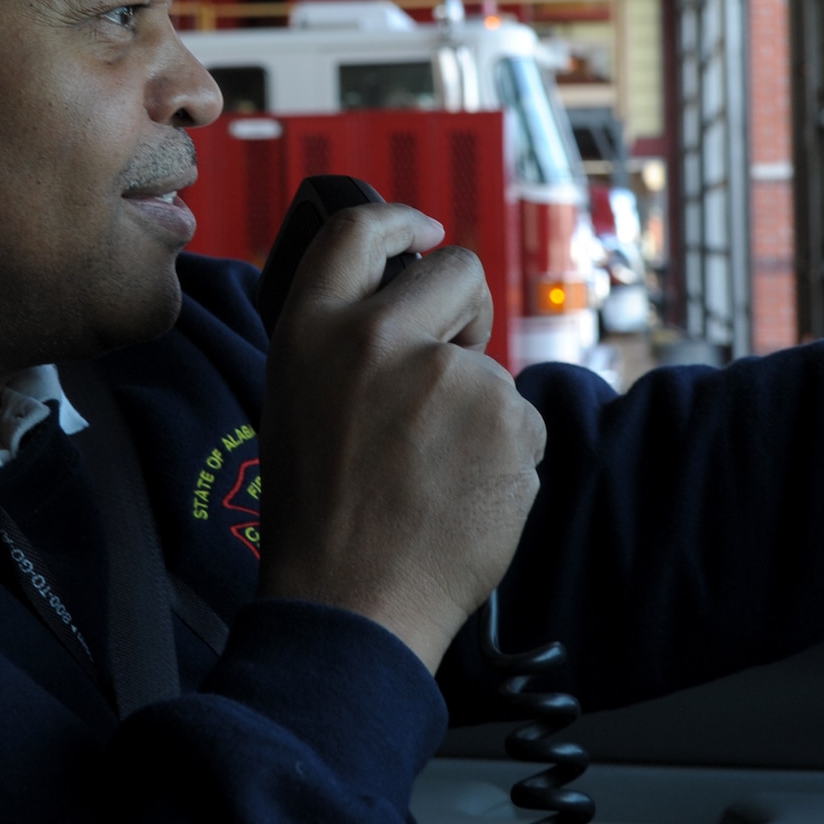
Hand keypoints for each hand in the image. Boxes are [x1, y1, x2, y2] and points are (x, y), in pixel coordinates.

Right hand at [253, 203, 546, 672]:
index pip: (357, 232)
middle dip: (468, 311)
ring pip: (495, 369)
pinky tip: (463, 498)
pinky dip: (506, 459)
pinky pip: (523, 424)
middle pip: (457, 270)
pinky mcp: (507, 420)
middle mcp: (379, 336)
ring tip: (433, 476)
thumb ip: (348, 345)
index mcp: (313, 330)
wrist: (350, 603)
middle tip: (451, 370)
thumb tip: (417, 310)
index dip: (401, 220)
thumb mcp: (300, 402)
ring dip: (481, 412)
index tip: (426, 229)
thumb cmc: (322, 516)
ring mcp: (450, 375)